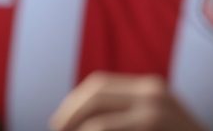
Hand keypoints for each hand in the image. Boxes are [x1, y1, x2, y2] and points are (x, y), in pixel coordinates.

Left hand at [49, 74, 203, 130]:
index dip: (74, 103)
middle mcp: (153, 92)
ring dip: (77, 127)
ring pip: (98, 118)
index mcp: (151, 88)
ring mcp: (156, 108)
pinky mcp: (153, 123)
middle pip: (94, 95)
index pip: (99, 85)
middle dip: (69, 114)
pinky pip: (106, 129)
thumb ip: (127, 115)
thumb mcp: (156, 122)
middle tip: (56, 130)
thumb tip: (77, 120)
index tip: (60, 122)